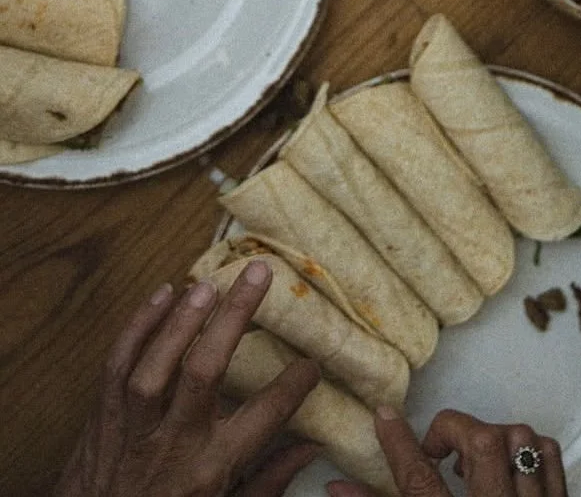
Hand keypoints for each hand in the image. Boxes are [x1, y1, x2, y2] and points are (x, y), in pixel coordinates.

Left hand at [53, 262, 318, 496]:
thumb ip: (269, 479)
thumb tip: (312, 445)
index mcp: (210, 469)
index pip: (264, 416)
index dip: (294, 384)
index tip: (312, 362)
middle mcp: (173, 444)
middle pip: (204, 372)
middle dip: (233, 317)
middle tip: (259, 272)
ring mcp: (133, 431)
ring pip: (154, 368)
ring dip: (181, 321)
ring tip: (209, 284)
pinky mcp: (101, 420)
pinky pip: (115, 367)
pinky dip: (136, 327)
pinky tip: (162, 294)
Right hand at [326, 407, 565, 496]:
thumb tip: (338, 488)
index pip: (419, 478)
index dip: (398, 442)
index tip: (384, 417)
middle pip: (481, 444)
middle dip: (453, 431)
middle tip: (437, 450)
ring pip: (519, 441)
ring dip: (492, 438)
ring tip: (473, 460)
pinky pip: (549, 455)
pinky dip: (527, 448)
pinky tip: (508, 465)